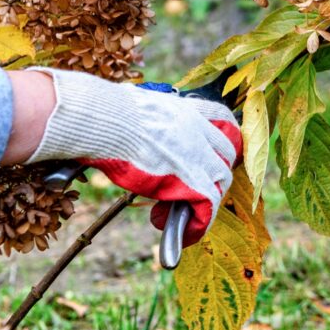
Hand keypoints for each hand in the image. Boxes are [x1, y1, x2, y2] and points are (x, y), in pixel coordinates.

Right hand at [25, 68, 241, 246]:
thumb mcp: (131, 104)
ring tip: (167, 214)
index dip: (217, 141)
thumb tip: (111, 109)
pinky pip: (207, 207)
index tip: (209, 154)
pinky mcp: (193, 182)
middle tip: (184, 191)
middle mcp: (199, 131)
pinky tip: (165, 225)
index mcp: (185, 110)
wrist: (107, 121)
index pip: (221, 122)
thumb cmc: (106, 110)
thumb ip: (136, 112)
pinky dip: (195, 222)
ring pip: (219, 182)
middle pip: (224, 155)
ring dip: (200, 200)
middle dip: (211, 174)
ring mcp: (200, 156)